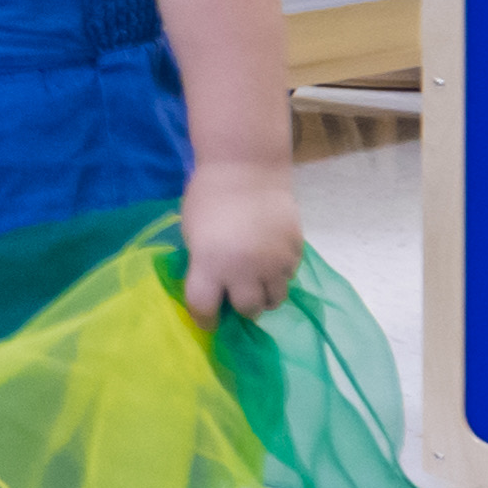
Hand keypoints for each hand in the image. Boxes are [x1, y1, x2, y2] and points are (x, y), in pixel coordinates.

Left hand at [177, 161, 303, 319]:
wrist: (247, 167)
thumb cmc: (209, 196)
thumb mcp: (193, 234)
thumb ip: (202, 264)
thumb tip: (212, 286)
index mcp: (210, 265)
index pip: (205, 309)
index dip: (205, 319)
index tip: (208, 320)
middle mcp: (243, 270)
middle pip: (247, 309)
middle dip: (241, 307)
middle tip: (238, 297)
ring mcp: (273, 262)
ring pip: (275, 298)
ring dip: (264, 295)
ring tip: (259, 283)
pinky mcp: (294, 251)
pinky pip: (289, 275)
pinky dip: (280, 274)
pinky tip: (271, 260)